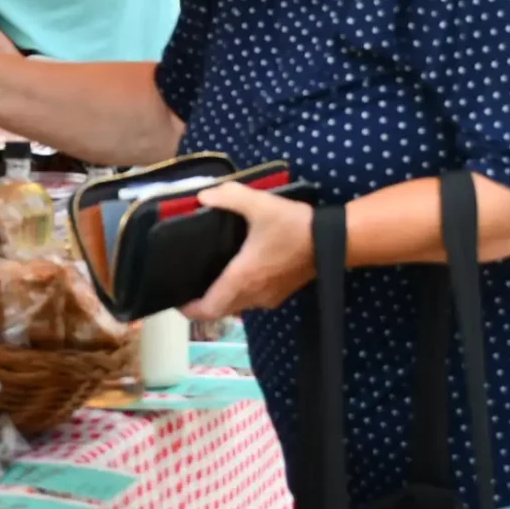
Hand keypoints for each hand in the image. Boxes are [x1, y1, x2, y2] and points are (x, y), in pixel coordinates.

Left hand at [183, 182, 316, 318]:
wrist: (334, 240)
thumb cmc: (293, 224)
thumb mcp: (259, 204)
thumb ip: (228, 197)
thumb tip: (202, 197)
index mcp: (242, 278)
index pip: (208, 308)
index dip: (188, 309)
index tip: (175, 298)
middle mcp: (253, 295)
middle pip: (219, 311)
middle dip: (201, 304)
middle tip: (187, 286)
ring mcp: (268, 298)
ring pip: (235, 308)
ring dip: (220, 300)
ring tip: (207, 279)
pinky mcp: (280, 294)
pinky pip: (251, 302)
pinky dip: (237, 296)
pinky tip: (235, 275)